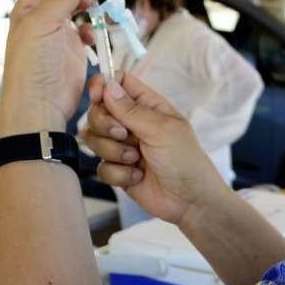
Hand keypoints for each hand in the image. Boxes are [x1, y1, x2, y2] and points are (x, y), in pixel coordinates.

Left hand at [0, 0, 110, 135]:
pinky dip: (93, 26)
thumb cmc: (33, 65)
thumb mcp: (45, 24)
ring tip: (97, 5)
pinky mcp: (72, 49)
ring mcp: (59, 32)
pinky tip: (92, 34)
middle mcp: (43, 15)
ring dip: (90, 1)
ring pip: (78, 5)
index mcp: (31, 5)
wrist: (39, 105)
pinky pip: (86, 28)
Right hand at [83, 72, 232, 224]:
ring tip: (136, 160)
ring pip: (95, 140)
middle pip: (98, 111)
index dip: (103, 85)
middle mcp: (132, 123)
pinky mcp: (118, 170)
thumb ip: (131, 110)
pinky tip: (137, 177)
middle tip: (124, 135)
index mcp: (147, 106)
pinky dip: (118, 173)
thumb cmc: (185, 160)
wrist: (190, 201)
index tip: (97, 96)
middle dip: (105, 125)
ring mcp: (124, 147)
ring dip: (113, 152)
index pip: (118, 83)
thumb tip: (108, 85)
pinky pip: (101, 166)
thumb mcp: (161, 129)